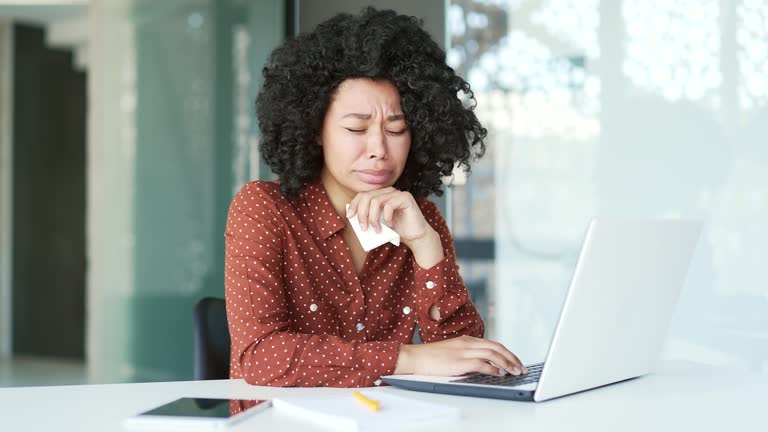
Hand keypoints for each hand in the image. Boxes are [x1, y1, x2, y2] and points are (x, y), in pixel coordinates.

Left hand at [346, 187, 431, 246]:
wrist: (415, 236)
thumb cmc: (397, 230)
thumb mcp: (378, 223)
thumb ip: (368, 217)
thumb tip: (352, 216)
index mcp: (381, 195)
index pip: (362, 195)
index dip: (354, 205)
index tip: (349, 216)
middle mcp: (388, 191)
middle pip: (367, 197)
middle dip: (362, 213)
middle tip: (363, 228)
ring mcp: (397, 193)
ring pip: (376, 201)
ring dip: (373, 218)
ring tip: (377, 230)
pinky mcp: (406, 198)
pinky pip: (389, 205)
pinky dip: (386, 217)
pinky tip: (391, 225)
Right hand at [394, 336, 526, 375]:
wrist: (415, 357)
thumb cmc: (431, 357)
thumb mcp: (453, 351)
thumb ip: (467, 354)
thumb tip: (483, 364)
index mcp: (467, 340)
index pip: (493, 344)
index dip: (507, 352)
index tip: (516, 361)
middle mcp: (468, 343)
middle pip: (497, 347)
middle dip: (512, 357)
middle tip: (521, 367)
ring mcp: (464, 352)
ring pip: (493, 354)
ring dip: (507, 363)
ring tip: (515, 371)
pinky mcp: (459, 362)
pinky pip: (481, 364)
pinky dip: (493, 368)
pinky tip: (500, 373)